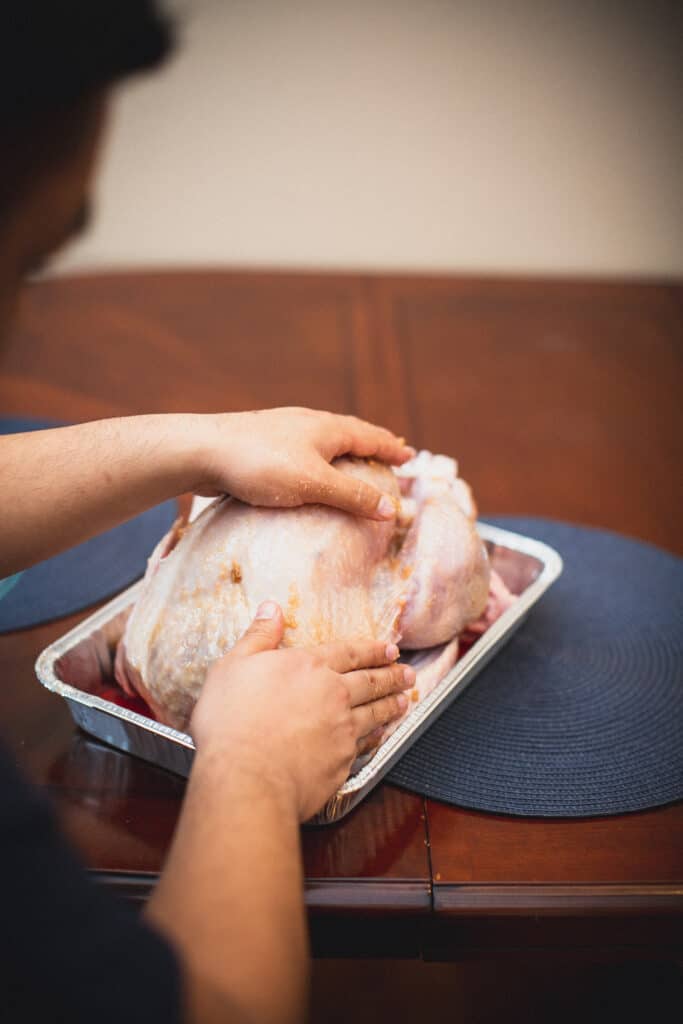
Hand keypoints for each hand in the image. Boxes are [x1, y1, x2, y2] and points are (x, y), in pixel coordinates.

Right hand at [190, 601, 414, 820]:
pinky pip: (366, 744)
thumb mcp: (233, 666)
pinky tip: (381, 736)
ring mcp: (341, 729)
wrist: (246, 777)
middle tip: (407, 673)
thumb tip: (271, 609)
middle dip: (391, 675)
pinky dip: (377, 737)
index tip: (389, 649)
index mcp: (308, 666)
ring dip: (391, 704)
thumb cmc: (232, 722)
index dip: (372, 649)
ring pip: (375, 712)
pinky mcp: (341, 762)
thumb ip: (258, 636)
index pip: (349, 652)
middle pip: (371, 681)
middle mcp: (333, 694)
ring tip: (403, 700)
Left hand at [193, 406, 414, 519]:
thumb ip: (352, 496)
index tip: (409, 456)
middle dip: (371, 443)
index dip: (391, 448)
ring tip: (352, 459)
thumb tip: (391, 509)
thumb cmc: (261, 465)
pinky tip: (308, 469)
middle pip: (350, 431)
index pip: (371, 436)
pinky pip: (302, 448)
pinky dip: (319, 457)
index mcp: (327, 428)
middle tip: (389, 451)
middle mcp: (309, 422)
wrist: (202, 450)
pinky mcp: (262, 441)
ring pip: (324, 437)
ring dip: (344, 449)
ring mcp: (284, 429)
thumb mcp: (314, 484)